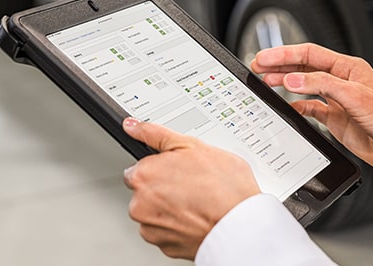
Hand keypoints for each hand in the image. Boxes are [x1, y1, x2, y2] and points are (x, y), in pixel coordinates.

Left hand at [121, 118, 260, 259]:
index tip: (178, 170)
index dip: (161, 167)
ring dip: (170, 208)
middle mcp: (140, 203)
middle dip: (164, 187)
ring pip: (155, 212)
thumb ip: (156, 135)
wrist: (239, 224)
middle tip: (192, 184)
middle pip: (146, 191)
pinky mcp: (163, 245)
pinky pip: (165, 231)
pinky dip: (177, 225)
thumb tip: (133, 126)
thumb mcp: (193, 146)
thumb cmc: (223, 187)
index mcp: (144, 175)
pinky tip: (196, 217)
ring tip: (197, 202)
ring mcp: (150, 227)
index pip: (140, 168)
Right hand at [251, 43, 372, 178]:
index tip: (265, 57)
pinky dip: (297, 108)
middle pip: (304, 68)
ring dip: (285, 84)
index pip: (310, 54)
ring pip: (304, 87)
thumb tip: (293, 78)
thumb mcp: (356, 97)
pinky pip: (311, 109)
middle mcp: (342, 82)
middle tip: (257, 67)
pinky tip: (286, 108)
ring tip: (265, 83)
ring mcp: (339, 101)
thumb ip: (322, 85)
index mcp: (349, 68)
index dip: (285, 54)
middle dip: (280, 66)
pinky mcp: (337, 120)